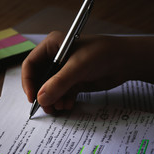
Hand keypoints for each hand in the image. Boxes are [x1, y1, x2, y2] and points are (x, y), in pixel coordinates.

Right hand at [21, 31, 140, 113]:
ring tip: (61, 107)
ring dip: (53, 100)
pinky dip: (63, 101)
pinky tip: (69, 105)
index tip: (32, 97)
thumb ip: (58, 83)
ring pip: (50, 89)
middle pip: (39, 79)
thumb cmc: (102, 54)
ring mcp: (65, 71)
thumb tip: (41, 99)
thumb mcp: (78, 67)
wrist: (125, 61)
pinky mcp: (73, 81)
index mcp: (52, 46)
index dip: (28, 81)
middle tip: (47, 107)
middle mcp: (55, 58)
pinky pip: (62, 94)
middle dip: (42, 94)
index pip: (31, 64)